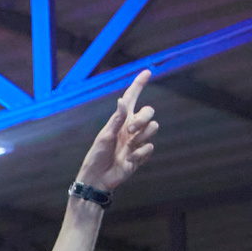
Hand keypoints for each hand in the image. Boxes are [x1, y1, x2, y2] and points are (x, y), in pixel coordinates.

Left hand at [78, 70, 157, 194]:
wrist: (98, 179)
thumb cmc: (97, 156)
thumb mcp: (105, 137)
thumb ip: (116, 120)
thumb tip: (121, 100)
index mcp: (120, 120)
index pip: (132, 98)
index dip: (139, 85)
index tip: (147, 72)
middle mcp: (131, 128)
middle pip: (149, 112)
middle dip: (144, 118)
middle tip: (130, 130)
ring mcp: (137, 140)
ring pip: (154, 127)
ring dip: (142, 136)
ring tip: (129, 146)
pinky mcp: (141, 154)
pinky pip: (150, 147)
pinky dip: (140, 153)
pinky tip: (129, 160)